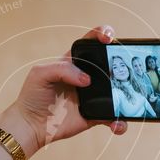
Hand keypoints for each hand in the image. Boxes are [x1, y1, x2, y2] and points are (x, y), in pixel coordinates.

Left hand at [0, 25, 126, 156]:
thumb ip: (62, 68)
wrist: (31, 125)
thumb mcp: (40, 73)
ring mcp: (94, 96)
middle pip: (111, 64)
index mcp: (74, 61)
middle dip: (123, 62)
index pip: (92, 43)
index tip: (108, 38)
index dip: (103, 35)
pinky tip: (117, 124)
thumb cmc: (32, 96)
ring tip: (128, 98)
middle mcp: (87, 76)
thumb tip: (87, 80)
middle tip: (126, 67)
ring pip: (118, 91)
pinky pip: (113, 117)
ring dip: (127, 93)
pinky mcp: (96, 115)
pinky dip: (119, 121)